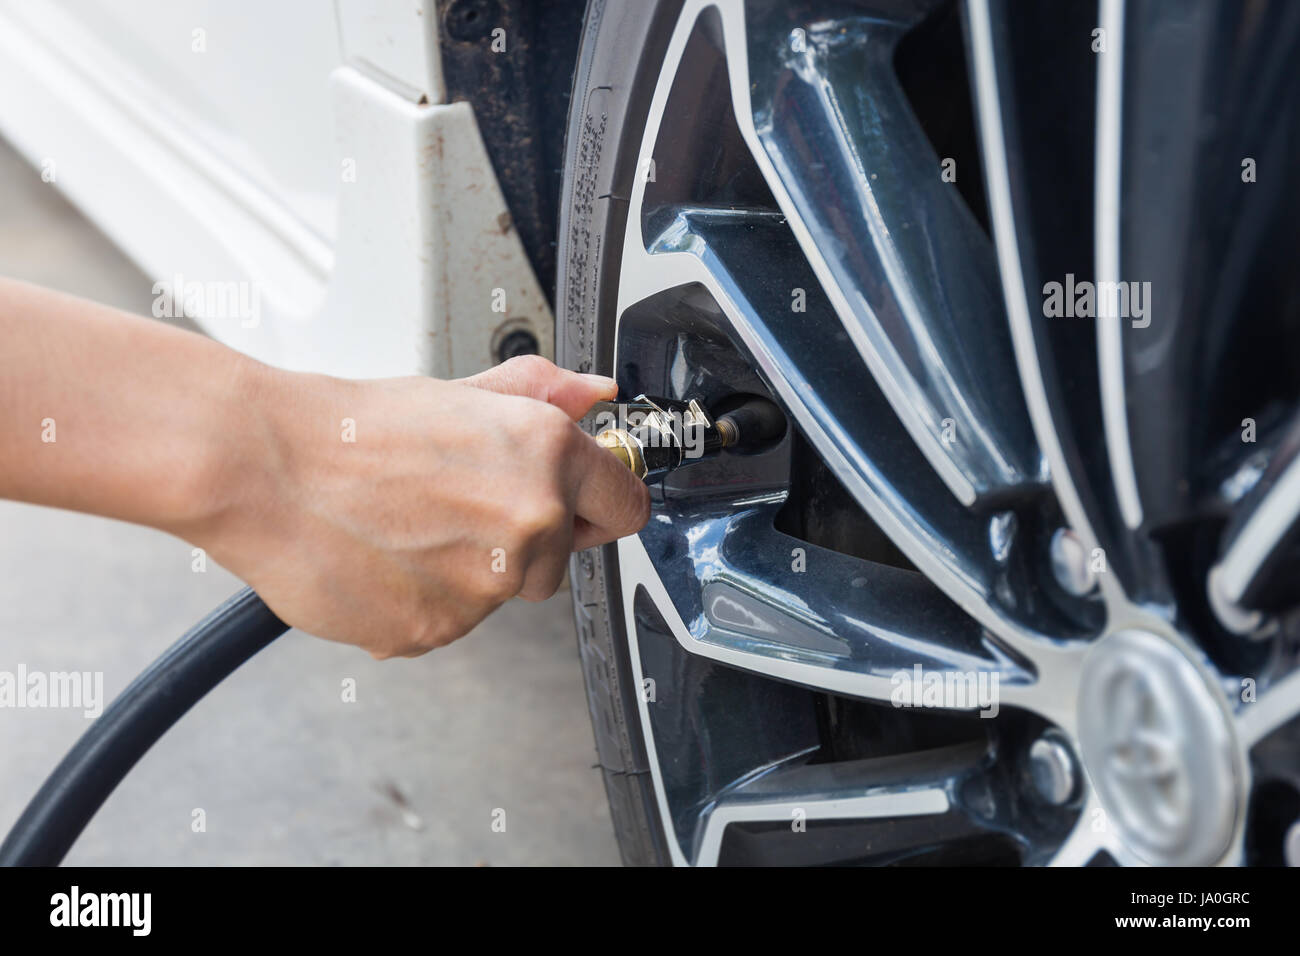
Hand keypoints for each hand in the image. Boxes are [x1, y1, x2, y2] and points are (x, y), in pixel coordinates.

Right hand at [194, 355, 648, 657]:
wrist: (264, 467)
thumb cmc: (349, 429)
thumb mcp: (459, 394)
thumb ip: (541, 396)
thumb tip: (595, 395)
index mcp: (547, 455)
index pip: (626, 506)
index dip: (600, 505)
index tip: (581, 505)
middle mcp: (531, 522)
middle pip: (563, 559)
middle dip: (523, 540)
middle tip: (455, 505)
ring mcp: (488, 585)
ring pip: (503, 593)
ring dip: (470, 572)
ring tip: (407, 527)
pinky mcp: (440, 629)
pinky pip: (451, 623)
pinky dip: (424, 601)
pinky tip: (385, 558)